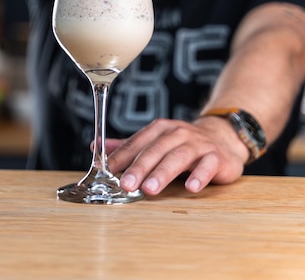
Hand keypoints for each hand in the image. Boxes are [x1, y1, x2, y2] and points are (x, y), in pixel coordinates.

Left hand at [106, 117, 246, 195]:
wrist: (221, 137)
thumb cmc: (183, 143)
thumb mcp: (155, 141)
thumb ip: (128, 146)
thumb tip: (96, 146)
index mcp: (160, 129)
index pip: (138, 142)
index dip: (123, 156)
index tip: (109, 171)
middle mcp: (177, 133)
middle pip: (156, 150)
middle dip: (139, 167)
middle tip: (126, 184)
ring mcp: (198, 144)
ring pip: (178, 157)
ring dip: (163, 173)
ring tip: (150, 189)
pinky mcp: (216, 156)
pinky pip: (208, 165)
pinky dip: (199, 175)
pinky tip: (191, 188)